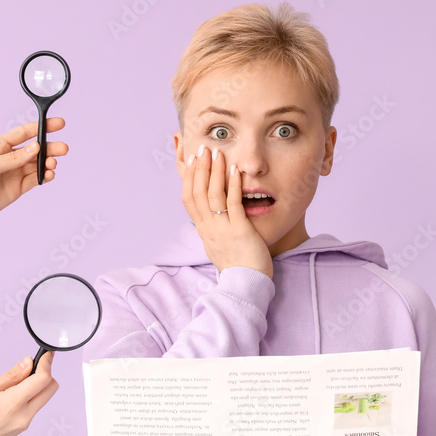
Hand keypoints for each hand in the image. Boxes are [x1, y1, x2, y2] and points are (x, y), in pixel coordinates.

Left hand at [0, 119, 68, 226]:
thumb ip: (14, 158)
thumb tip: (35, 148)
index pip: (25, 133)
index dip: (42, 127)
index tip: (59, 123)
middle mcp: (9, 157)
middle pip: (35, 149)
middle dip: (50, 147)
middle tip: (63, 148)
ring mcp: (14, 173)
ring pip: (37, 164)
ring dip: (48, 163)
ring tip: (53, 164)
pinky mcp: (18, 188)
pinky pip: (35, 179)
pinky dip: (44, 176)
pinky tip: (49, 174)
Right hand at [0, 352, 58, 435]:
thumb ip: (11, 376)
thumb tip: (28, 363)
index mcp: (15, 403)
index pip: (44, 379)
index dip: (47, 363)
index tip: (46, 354)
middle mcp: (25, 416)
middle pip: (51, 389)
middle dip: (45, 374)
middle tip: (30, 366)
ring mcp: (24, 425)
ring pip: (42, 399)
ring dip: (36, 387)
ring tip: (12, 383)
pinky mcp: (20, 430)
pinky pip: (32, 409)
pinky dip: (28, 398)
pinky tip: (9, 396)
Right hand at [181, 144, 272, 278]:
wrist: (247, 286)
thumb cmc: (238, 266)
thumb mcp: (219, 245)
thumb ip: (215, 229)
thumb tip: (212, 217)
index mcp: (203, 231)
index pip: (188, 200)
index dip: (188, 178)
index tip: (191, 161)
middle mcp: (208, 229)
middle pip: (196, 193)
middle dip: (198, 169)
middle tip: (202, 149)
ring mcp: (222, 230)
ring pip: (212, 196)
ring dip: (213, 172)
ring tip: (216, 153)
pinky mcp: (239, 231)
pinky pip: (233, 204)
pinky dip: (232, 185)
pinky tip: (234, 170)